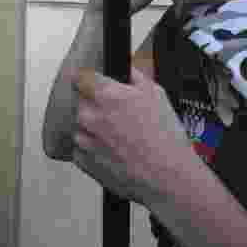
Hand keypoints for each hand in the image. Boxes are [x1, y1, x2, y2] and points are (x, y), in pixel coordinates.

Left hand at [69, 66, 199, 206]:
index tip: (88, 82)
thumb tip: (127, 70)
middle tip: (115, 117)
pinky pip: (80, 150)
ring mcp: (85, 140)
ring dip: (91, 129)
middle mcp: (91, 116)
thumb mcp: (158, 95)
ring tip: (117, 138)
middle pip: (80, 103)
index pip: (81, 78)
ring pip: (79, 127)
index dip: (86, 79)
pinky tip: (113, 152)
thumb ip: (136, 77)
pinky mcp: (84, 162)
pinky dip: (91, 150)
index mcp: (108, 96)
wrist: (168, 177)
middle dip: (93, 106)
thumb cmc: (165, 139)